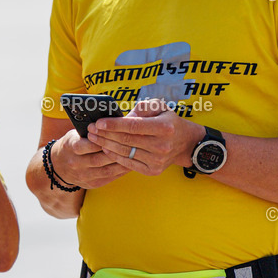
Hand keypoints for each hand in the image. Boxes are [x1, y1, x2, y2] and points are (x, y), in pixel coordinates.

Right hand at [50, 128, 130, 189]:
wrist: (58, 166)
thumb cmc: (73, 143)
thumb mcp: (75, 133)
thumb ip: (91, 130)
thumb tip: (113, 122)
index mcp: (71, 146)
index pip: (89, 144)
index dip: (104, 140)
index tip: (119, 134)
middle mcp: (75, 163)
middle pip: (100, 158)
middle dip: (117, 152)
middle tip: (133, 145)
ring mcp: (83, 175)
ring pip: (107, 170)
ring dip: (122, 163)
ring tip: (135, 155)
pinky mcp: (91, 184)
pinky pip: (109, 178)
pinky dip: (121, 171)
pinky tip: (130, 164)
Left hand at [88, 98, 205, 175]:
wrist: (186, 144)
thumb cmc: (169, 121)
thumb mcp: (160, 107)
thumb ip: (142, 108)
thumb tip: (122, 118)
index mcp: (163, 127)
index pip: (133, 126)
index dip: (114, 125)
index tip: (98, 122)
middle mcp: (161, 145)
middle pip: (126, 140)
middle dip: (105, 134)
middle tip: (91, 129)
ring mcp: (157, 160)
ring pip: (125, 152)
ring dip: (106, 145)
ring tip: (94, 138)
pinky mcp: (153, 171)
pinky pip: (129, 164)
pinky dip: (115, 157)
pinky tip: (106, 149)